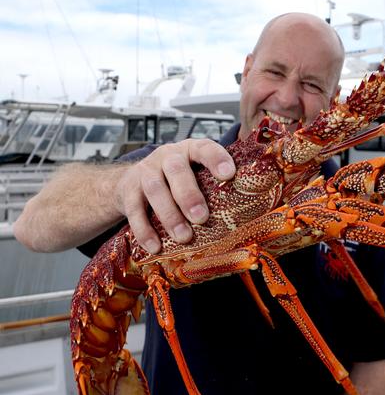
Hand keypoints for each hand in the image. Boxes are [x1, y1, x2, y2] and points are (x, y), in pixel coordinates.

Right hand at [116, 139, 234, 252]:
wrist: (131, 180)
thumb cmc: (176, 180)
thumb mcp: (195, 174)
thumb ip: (214, 186)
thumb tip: (248, 215)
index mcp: (190, 150)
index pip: (204, 148)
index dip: (216, 159)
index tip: (229, 174)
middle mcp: (167, 156)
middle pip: (176, 170)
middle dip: (189, 195)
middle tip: (202, 218)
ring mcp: (145, 172)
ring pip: (155, 190)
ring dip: (170, 215)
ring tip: (184, 237)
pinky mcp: (128, 191)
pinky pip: (134, 210)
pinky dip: (145, 230)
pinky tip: (156, 246)